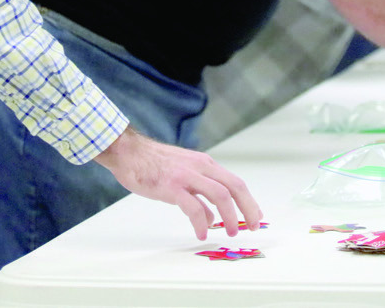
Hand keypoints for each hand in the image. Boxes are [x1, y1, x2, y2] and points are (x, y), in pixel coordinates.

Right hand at [94, 128, 261, 240]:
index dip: (249, 201)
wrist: (128, 151)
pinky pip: (193, 207)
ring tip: (230, 232)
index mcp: (205, 164)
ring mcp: (187, 176)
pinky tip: (201, 233)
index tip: (256, 216)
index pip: (235, 182)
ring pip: (220, 195)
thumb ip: (199, 193)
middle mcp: (200, 167)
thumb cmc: (152, 164)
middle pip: (234, 187)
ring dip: (230, 216)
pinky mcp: (172, 186)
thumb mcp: (183, 174)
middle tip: (253, 227)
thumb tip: (211, 217)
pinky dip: (201, 223)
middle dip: (248, 208)